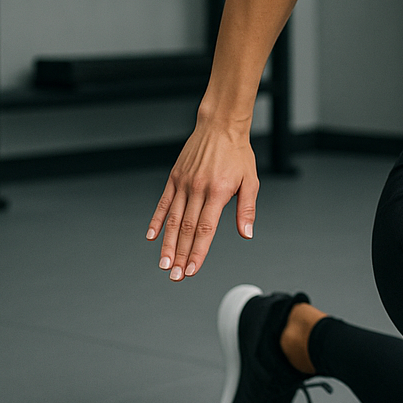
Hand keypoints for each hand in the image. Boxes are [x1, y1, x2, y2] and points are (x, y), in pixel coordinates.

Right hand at [146, 121, 258, 281]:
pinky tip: (152, 237)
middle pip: (187, 229)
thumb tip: (246, 234)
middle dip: (181, 255)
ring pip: (173, 220)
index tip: (192, 270)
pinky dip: (156, 221)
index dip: (198, 252)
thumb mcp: (251, 180)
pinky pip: (163, 203)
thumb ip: (246, 209)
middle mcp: (198, 189)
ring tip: (164, 264)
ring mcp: (183, 184)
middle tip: (175, 276)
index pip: (206, 229)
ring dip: (167, 244)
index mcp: (218, 192)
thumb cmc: (238, 154)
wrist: (220, 127)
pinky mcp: (174, 178)